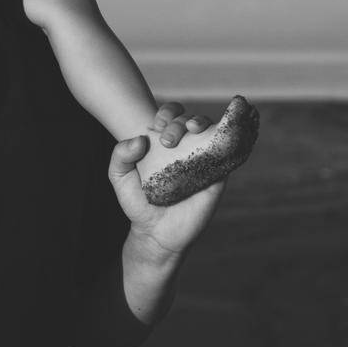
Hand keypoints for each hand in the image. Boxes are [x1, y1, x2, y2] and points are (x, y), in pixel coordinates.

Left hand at [107, 104, 225, 261]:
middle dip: (179, 121)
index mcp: (164, 142)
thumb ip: (120, 155)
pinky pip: (227, 150)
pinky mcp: (218, 173)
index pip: (171, 115)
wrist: (157, 233)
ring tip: (192, 128)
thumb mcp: (120, 176)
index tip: (156, 125)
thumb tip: (139, 139)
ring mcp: (203, 158)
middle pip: (190, 119)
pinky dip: (228, 136)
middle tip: (167, 140)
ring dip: (202, 122)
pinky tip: (222, 131)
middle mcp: (186, 147)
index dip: (167, 113)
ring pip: (210, 129)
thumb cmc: (138, 202)